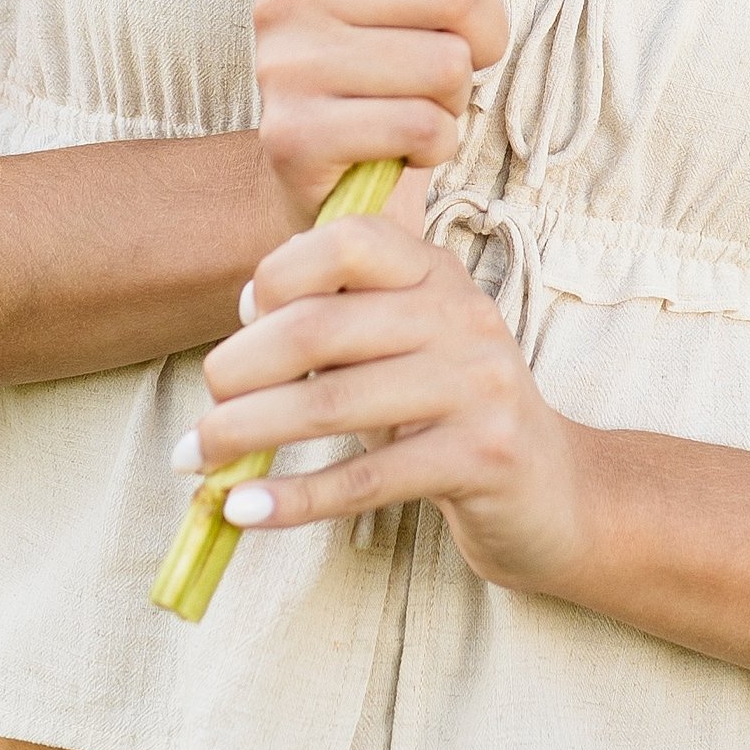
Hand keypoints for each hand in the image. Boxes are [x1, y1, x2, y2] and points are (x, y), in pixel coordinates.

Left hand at [175, 214, 596, 594]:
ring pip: (331, 403)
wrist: (554, 493)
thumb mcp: (402, 348)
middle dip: (239, 370)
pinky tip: (242, 510)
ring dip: (246, 436)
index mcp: (436, 273)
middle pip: (321, 328)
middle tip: (202, 413)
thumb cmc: (448, 414)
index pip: (348, 239)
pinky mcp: (481, 456)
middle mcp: (463, 314)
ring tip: (195, 460)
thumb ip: (339, 322)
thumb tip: (239, 322)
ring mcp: (478, 384)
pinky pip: (366, 479)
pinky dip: (293, 498)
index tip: (238, 319)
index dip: (278, 274)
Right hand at [251, 0, 583, 226]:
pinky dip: (436, 145)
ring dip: (456, 98)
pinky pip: (423, 127)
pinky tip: (404, 147)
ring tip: (419, 106)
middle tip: (463, 63)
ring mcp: (286, 65)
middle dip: (488, 35)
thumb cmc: (375, 77)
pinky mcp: (296, 136)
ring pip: (445, 65)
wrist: (310, 183)